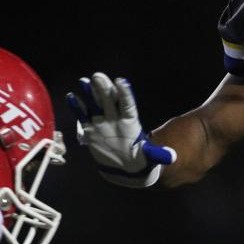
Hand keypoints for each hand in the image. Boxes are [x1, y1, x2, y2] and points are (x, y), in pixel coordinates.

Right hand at [65, 73, 175, 187]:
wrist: (124, 167)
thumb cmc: (140, 159)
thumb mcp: (150, 157)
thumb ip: (157, 154)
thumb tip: (172, 157)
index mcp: (131, 122)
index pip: (128, 105)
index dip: (125, 93)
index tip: (121, 81)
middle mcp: (116, 118)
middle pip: (110, 100)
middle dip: (104, 88)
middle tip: (98, 76)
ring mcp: (102, 122)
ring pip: (95, 105)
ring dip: (89, 93)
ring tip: (84, 81)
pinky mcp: (91, 130)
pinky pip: (83, 116)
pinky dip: (78, 107)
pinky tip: (71, 97)